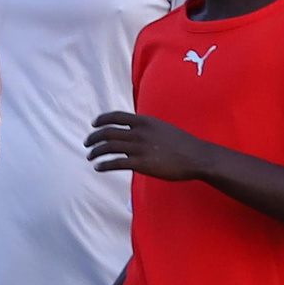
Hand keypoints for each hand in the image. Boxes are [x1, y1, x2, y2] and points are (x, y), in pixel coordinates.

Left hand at [85, 111, 213, 180]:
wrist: (196, 156)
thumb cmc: (182, 144)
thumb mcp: (162, 128)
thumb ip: (147, 129)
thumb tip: (135, 133)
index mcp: (144, 121)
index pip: (116, 116)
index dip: (102, 120)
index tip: (94, 124)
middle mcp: (139, 132)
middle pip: (108, 132)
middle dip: (94, 137)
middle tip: (87, 144)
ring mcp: (139, 148)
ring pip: (108, 147)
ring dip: (96, 152)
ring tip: (90, 156)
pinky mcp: (140, 164)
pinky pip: (115, 163)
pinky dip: (103, 165)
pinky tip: (99, 167)